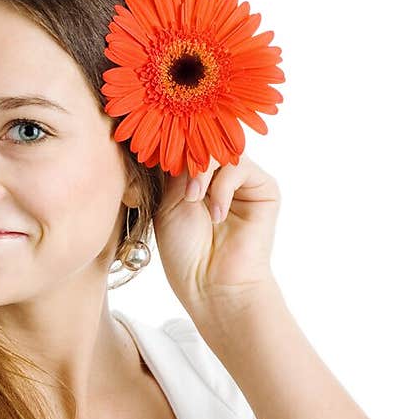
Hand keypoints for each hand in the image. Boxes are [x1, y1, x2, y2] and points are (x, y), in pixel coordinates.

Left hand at [151, 152, 280, 322]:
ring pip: (220, 150)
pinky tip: (216, 214)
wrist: (212, 285)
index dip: (171, 146)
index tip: (154, 152)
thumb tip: (177, 133)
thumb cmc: (185, 252)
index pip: (184, 145)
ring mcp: (242, 181)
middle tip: (178, 185)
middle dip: (186, 157)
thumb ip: (175, 168)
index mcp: (193, 179)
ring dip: (201, 172)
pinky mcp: (264, 189)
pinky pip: (240, 166)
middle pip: (203, 142)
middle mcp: (218, 176)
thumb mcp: (168, 203)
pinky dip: (222, 187)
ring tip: (193, 201)